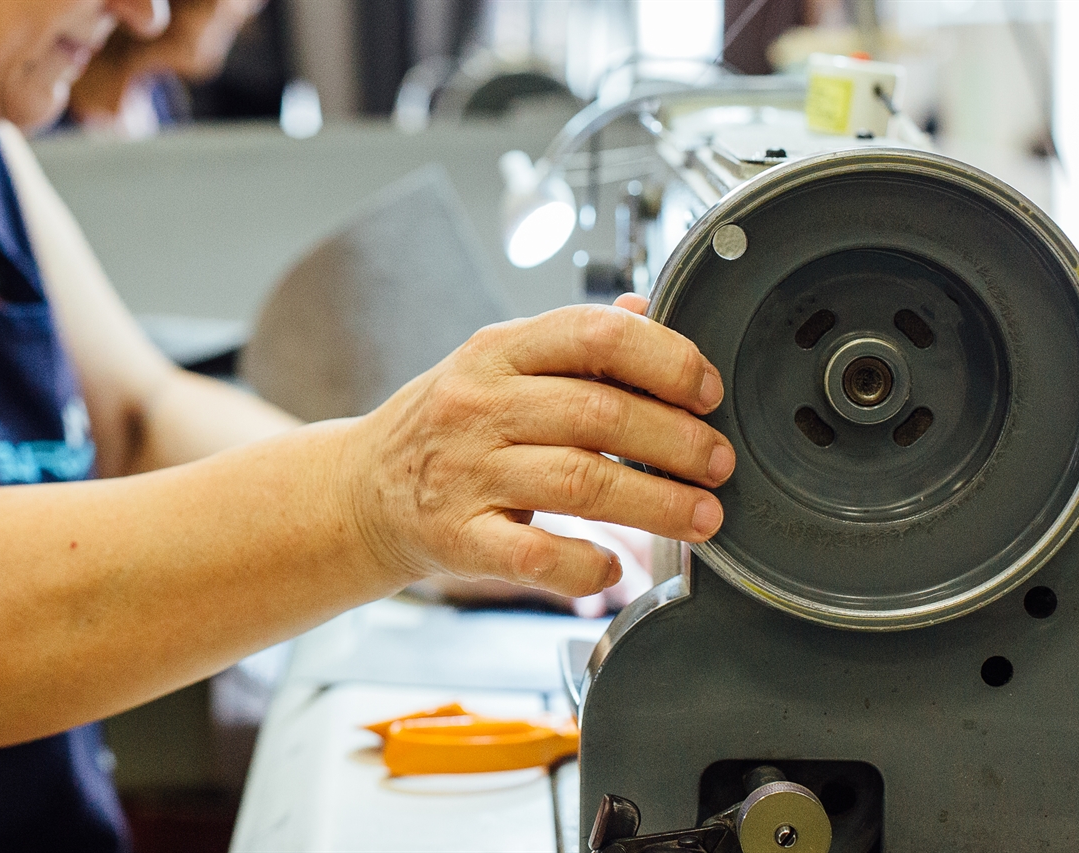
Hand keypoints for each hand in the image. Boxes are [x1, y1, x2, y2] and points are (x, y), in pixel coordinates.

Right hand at [341, 295, 733, 597]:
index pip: (594, 333)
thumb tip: (646, 309)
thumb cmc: (443, 427)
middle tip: (720, 464)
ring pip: (580, 482)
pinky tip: (614, 567)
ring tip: (702, 517)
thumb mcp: (495, 363)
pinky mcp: (457, 537)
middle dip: (680, 441)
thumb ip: (569, 342)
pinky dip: (585, 565)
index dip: (666, 359)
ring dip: (657, 503)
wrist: (358, 491)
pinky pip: (533, 554)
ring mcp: (466, 472)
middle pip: (600, 414)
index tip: (707, 391)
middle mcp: (479, 404)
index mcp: (498, 350)